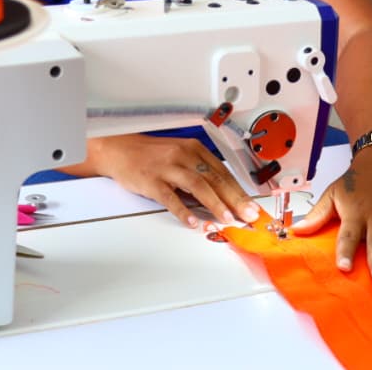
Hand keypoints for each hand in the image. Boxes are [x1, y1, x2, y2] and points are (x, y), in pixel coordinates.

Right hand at [90, 134, 261, 227]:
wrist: (119, 149)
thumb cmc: (151, 155)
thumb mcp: (180, 156)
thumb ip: (201, 173)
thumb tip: (225, 197)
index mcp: (194, 149)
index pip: (223, 173)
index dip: (240, 192)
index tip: (252, 207)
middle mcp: (183, 155)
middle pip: (215, 179)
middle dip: (235, 199)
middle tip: (248, 216)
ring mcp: (167, 167)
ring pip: (197, 185)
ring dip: (215, 203)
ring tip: (226, 219)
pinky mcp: (152, 180)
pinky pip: (171, 197)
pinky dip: (183, 210)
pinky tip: (193, 221)